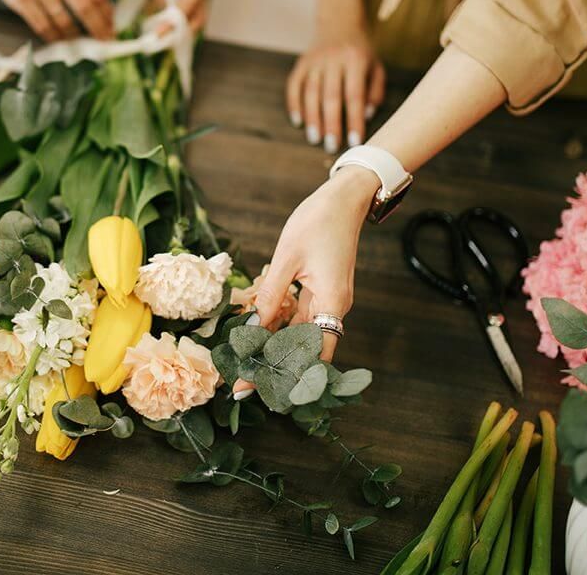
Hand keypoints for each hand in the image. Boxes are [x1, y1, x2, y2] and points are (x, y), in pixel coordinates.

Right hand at [0, 0, 113, 41]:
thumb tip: (101, 8)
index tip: (114, 28)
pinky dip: (53, 37)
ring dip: (75, 38)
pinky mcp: (20, 0)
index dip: (107, 15)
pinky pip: (42, 26)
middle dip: (98, 29)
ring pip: (63, 21)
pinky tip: (60, 42)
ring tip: (82, 47)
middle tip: (105, 43)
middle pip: (84, 8)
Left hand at [232, 169, 376, 398]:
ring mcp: (328, 299)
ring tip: (244, 364)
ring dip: (275, 348)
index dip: (288, 376)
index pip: (313, 354)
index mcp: (332, 302)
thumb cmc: (319, 222)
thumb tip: (255, 326)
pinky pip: (300, 316)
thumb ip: (272, 294)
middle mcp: (334, 307)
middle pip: (305, 349)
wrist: (344, 198)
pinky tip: (257, 334)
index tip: (259, 388)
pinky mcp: (321, 291)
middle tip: (241, 384)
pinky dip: (280, 326)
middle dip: (275, 367)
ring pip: (300, 334)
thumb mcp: (287, 257)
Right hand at [287, 17, 385, 152]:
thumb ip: (375, 91)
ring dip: (312, 118)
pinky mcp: (301, 62)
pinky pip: (294, 85)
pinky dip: (294, 104)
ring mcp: (314, 60)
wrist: (340, 22)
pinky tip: (298, 122)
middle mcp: (333, 59)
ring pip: (311, 93)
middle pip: (330, 96)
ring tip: (315, 139)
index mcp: (355, 59)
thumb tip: (366, 116)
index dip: (354, 119)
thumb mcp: (376, 66)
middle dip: (330, 123)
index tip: (355, 141)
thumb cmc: (361, 51)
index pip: (354, 95)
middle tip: (331, 146)